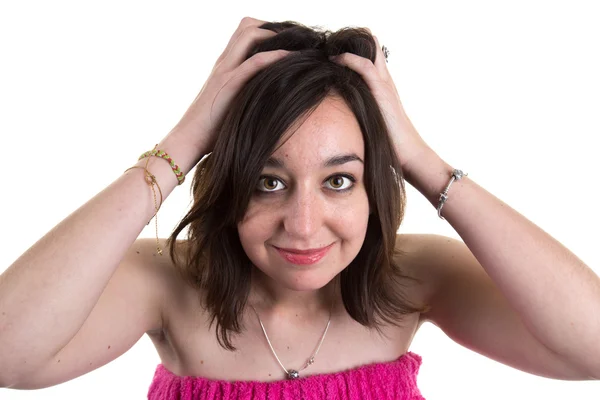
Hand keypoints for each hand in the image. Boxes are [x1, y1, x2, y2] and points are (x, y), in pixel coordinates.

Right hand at [168, 17, 289, 151]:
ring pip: (249, 35)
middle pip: (246, 26)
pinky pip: (254, 62)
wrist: (188, 140)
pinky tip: (291, 58)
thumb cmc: (210, 130)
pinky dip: (275, 56)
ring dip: (275, 35)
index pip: (243, 33)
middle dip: (272, 27)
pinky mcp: (228, 85)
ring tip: (296, 45)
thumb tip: (269, 102)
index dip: (265, 30)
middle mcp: (223, 63)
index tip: (287, 41)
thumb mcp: (231, 106)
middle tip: (294, 40)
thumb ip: (245, 97)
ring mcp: (225, 71)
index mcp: (223, 66)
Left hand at [329, 35, 433, 175]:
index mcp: (384, 88)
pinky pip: (365, 67)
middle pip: (374, 49)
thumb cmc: (391, 145)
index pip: (372, 60)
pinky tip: (336, 59)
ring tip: (331, 46)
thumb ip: (360, 116)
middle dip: (355, 41)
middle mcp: (386, 82)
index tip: (335, 52)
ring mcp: (385, 85)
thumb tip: (339, 121)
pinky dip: (350, 59)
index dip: (356, 51)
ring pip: (371, 52)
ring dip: (350, 46)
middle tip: (333, 44)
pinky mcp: (382, 91)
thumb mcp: (372, 124)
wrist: (409, 153)